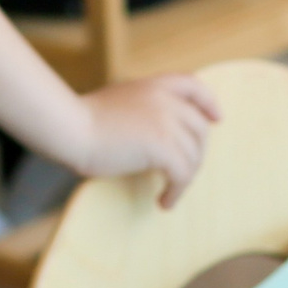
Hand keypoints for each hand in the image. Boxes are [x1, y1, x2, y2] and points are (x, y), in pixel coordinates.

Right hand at [73, 76, 220, 206]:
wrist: (71, 128)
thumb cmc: (84, 121)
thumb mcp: (120, 101)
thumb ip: (143, 108)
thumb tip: (158, 134)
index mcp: (154, 85)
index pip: (193, 86)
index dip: (208, 103)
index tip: (216, 119)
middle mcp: (165, 100)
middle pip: (200, 129)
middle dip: (196, 154)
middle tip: (181, 174)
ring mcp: (166, 122)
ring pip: (193, 156)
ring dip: (184, 179)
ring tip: (168, 193)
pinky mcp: (162, 146)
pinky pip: (182, 174)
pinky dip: (176, 192)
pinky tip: (163, 202)